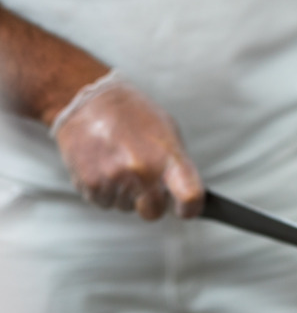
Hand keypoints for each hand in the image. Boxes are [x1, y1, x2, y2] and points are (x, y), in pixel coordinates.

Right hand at [51, 71, 203, 219]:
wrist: (91, 100)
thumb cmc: (134, 114)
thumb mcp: (168, 133)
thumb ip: (176, 167)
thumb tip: (183, 195)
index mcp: (168, 157)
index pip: (190, 197)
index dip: (190, 209)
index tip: (186, 209)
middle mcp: (142, 171)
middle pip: (154, 212)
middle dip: (151, 203)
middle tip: (144, 182)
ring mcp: (115, 179)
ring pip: (125, 207)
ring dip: (124, 193)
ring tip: (118, 163)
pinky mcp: (90, 183)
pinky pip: (103, 202)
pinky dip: (104, 190)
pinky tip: (103, 167)